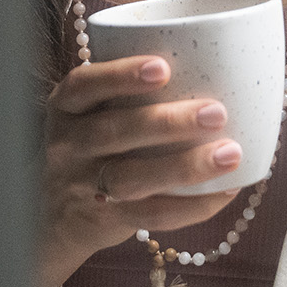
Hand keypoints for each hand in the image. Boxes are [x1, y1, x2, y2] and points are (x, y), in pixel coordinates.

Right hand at [37, 54, 243, 286]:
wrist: (55, 214)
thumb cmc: (96, 143)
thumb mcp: (92, 111)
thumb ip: (132, 90)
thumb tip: (226, 67)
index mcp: (67, 107)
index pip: (84, 85)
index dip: (120, 75)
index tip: (163, 66)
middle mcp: (69, 145)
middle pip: (114, 132)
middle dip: (167, 122)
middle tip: (217, 112)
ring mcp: (84, 186)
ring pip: (131, 179)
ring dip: (184, 166)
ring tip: (230, 154)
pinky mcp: (106, 220)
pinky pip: (151, 215)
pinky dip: (192, 205)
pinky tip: (225, 191)